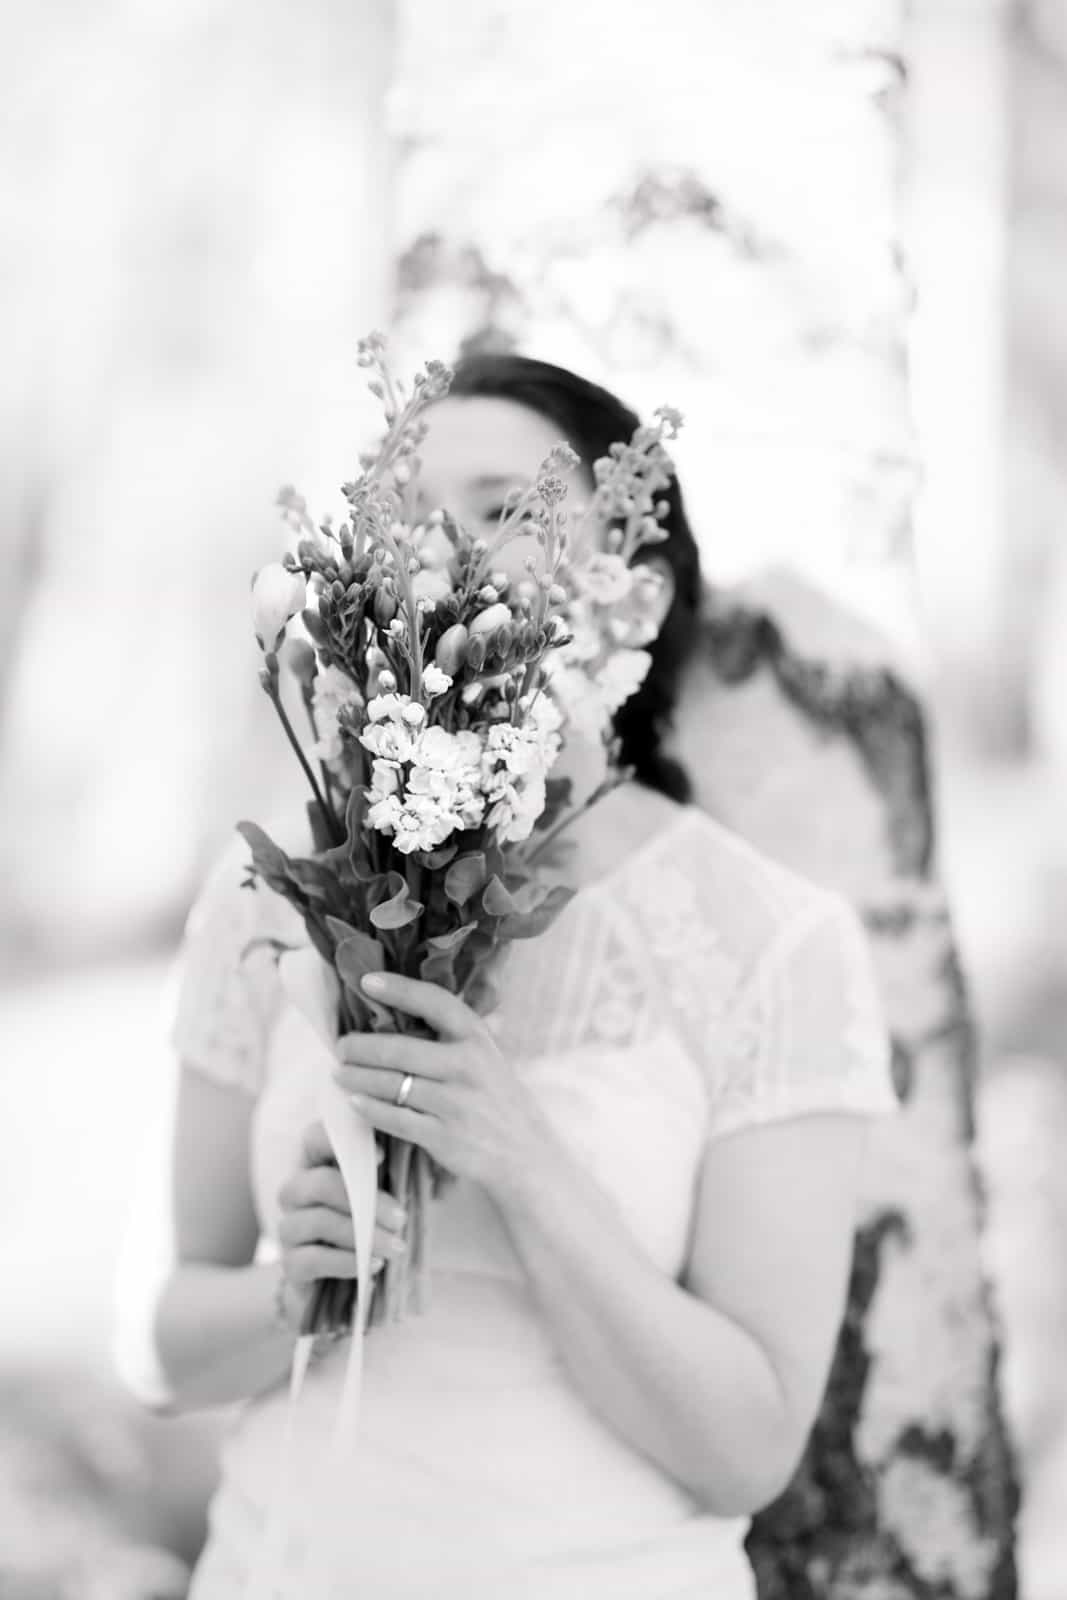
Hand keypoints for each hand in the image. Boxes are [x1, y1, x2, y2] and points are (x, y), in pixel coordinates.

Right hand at [276, 1121, 406, 1325]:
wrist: (341, 1288)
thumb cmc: (370, 1225)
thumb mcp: (387, 1194)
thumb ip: (398, 1171)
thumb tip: (433, 1159)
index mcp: (316, 1163)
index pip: (314, 1137)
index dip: (343, 1141)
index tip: (383, 1156)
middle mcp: (296, 1191)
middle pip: (318, 1182)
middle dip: (365, 1200)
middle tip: (402, 1218)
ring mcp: (289, 1227)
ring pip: (318, 1220)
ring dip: (362, 1234)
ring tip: (397, 1248)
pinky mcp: (289, 1264)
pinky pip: (311, 1259)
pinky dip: (345, 1262)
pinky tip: (374, 1267)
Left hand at [332, 971, 556, 1202]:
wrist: (524, 1152)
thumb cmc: (495, 1096)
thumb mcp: (486, 1056)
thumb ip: (453, 1034)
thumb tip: (402, 1006)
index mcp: (476, 1037)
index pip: (434, 1002)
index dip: (399, 989)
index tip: (367, 981)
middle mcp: (467, 1066)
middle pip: (399, 1049)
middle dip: (361, 1047)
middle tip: (341, 1046)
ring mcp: (456, 1103)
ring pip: (392, 1085)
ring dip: (357, 1078)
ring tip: (339, 1073)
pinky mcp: (444, 1137)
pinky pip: (396, 1119)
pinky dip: (370, 1109)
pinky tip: (354, 1102)